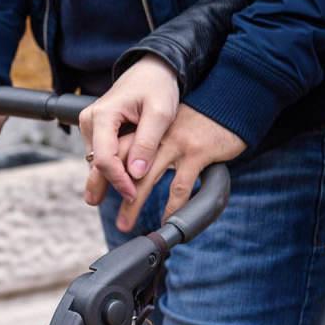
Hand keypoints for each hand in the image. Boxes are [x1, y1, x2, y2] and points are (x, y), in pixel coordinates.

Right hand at [79, 54, 179, 202]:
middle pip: (96, 163)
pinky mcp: (97, 130)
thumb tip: (136, 173)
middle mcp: (90, 120)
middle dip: (108, 187)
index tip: (135, 194)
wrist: (152, 69)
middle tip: (121, 214)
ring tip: (129, 198)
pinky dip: (115, 167)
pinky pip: (103, 154)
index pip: (105, 158)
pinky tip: (128, 180)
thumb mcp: (160, 113)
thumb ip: (147, 142)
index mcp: (103, 115)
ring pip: (98, 161)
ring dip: (113, 178)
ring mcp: (91, 125)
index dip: (119, 181)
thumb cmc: (158, 87)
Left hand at [101, 104, 245, 232]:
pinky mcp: (197, 154)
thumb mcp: (170, 126)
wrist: (230, 102)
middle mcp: (158, 135)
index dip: (103, 171)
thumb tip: (131, 167)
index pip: (117, 149)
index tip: (94, 191)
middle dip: (109, 188)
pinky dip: (172, 206)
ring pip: (147, 178)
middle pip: (125, 164)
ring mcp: (177, 144)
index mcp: (148, 127)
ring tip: (125, 222)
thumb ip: (151, 142)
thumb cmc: (198, 120)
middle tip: (96, 205)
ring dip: (133, 203)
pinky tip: (167, 219)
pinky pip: (180, 186)